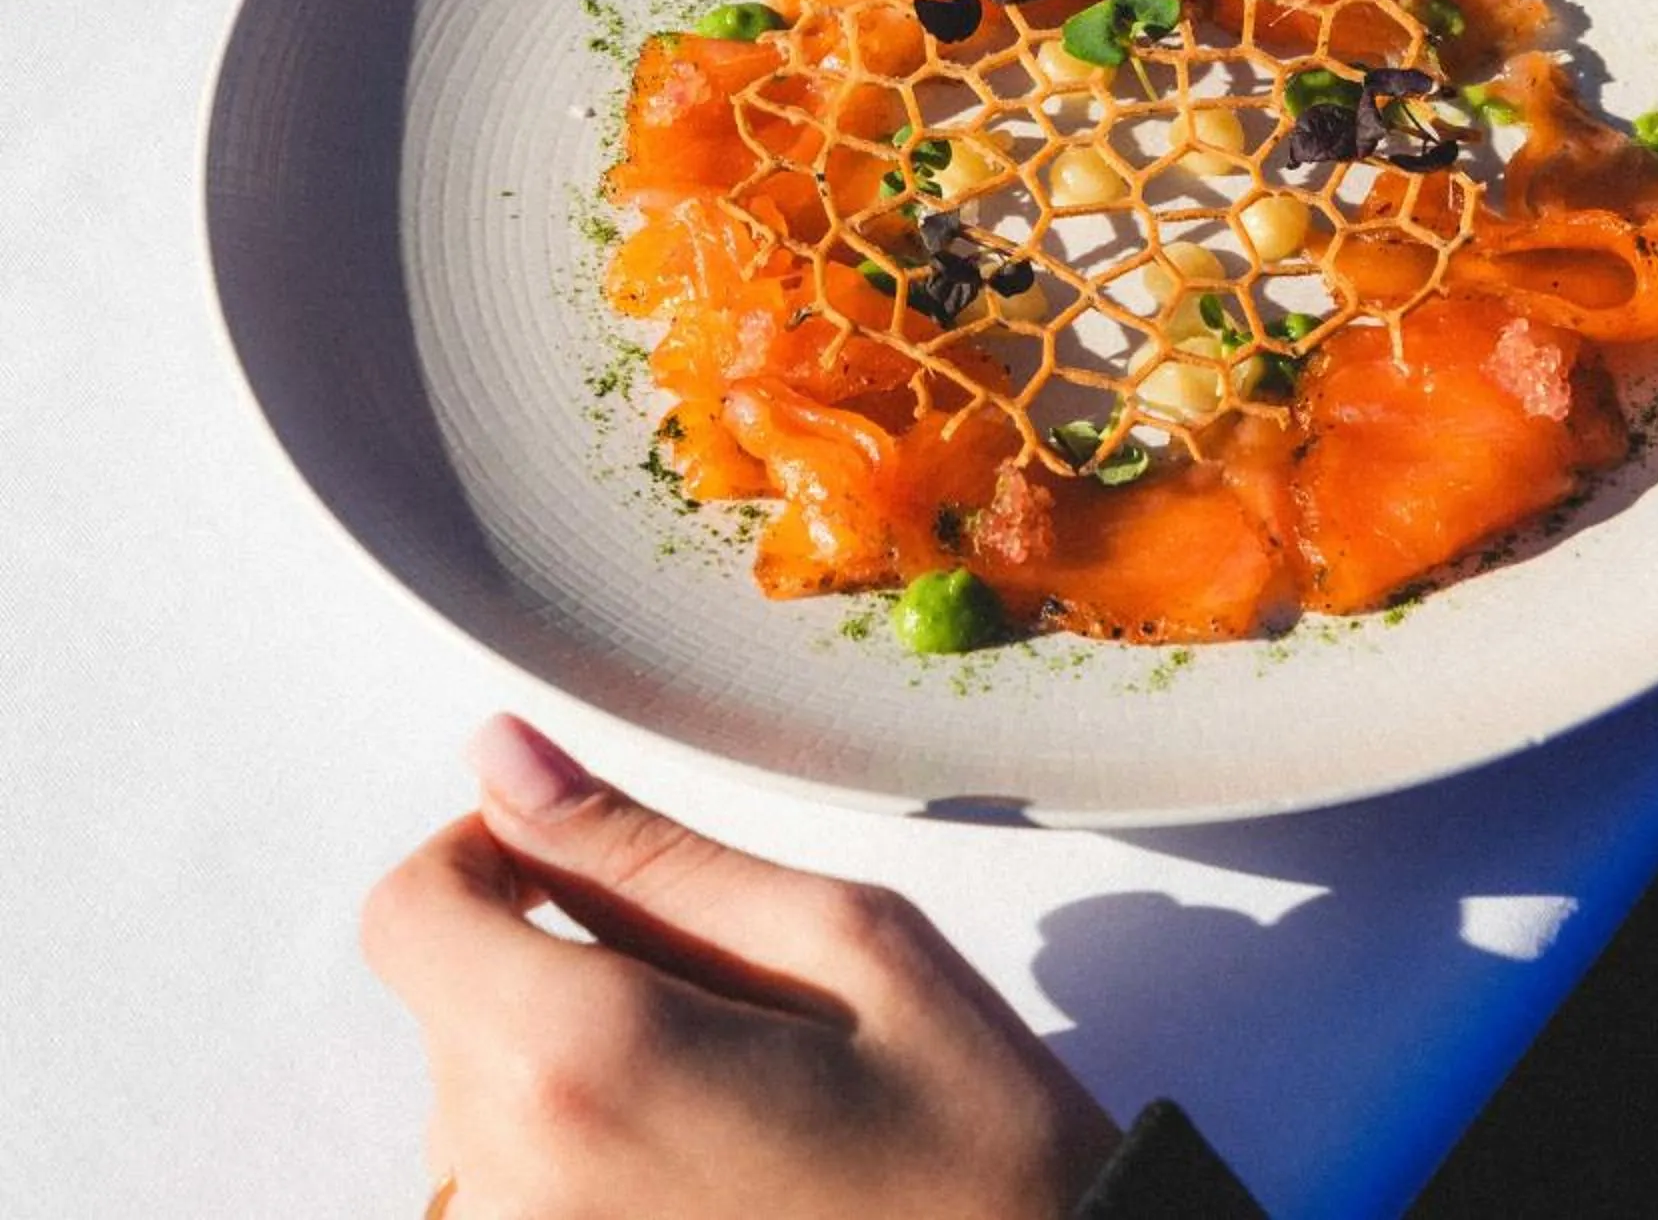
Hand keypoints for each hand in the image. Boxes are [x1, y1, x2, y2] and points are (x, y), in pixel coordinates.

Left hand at [363, 713, 1120, 1219]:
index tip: (579, 858)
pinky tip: (707, 1174)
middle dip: (557, 964)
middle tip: (728, 996)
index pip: (409, 914)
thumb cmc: (968, 1143)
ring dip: (572, 1072)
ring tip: (733, 1101)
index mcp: (579, 1060)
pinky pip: (517, 1198)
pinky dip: (585, 1159)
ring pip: (482, 1110)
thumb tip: (502, 761)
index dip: (484, 854)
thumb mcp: (840, 940)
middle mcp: (510, 1187)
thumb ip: (645, 852)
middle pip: (452, 1009)